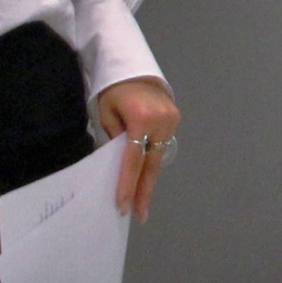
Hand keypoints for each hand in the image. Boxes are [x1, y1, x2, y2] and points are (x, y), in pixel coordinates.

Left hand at [97, 77, 179, 221]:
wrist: (133, 67)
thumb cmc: (114, 90)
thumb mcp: (106, 114)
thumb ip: (114, 140)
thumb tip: (118, 166)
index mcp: (141, 119)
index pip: (133, 159)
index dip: (127, 184)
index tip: (124, 205)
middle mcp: (161, 121)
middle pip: (151, 164)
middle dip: (144, 191)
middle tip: (140, 215)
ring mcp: (171, 120)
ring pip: (158, 158)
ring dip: (148, 179)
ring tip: (141, 202)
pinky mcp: (175, 118)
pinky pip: (162, 146)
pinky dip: (152, 162)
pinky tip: (145, 177)